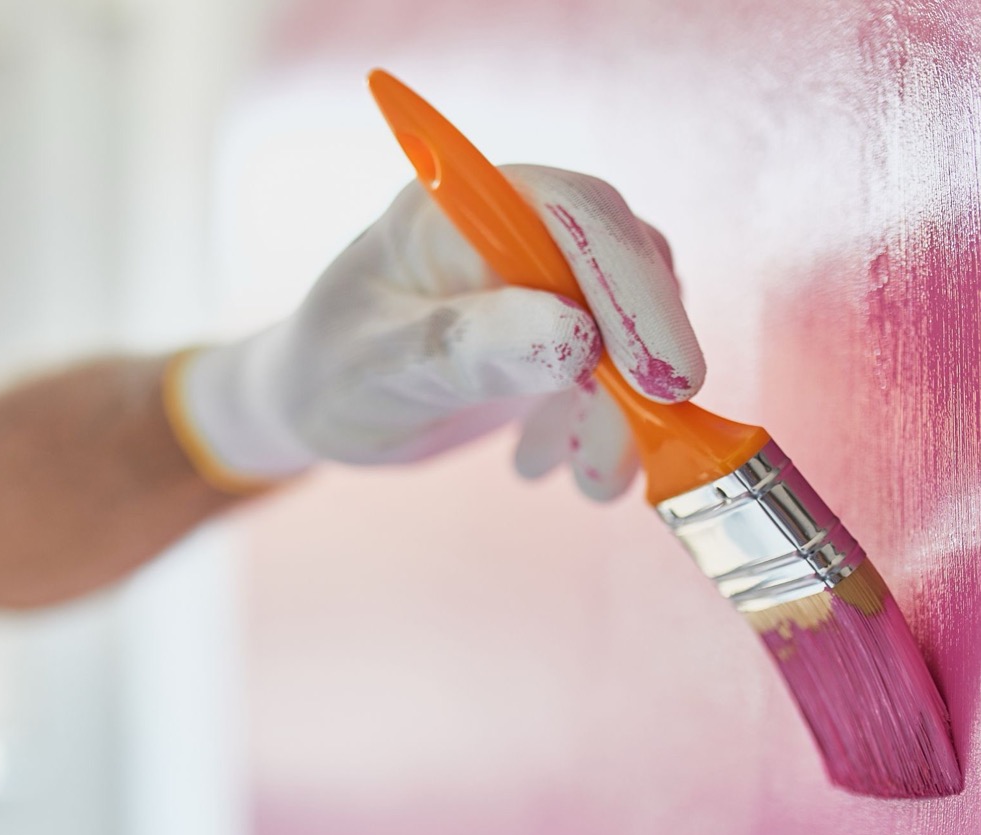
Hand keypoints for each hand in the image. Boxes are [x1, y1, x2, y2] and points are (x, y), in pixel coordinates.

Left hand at [166, 165, 703, 499]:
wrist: (318, 405)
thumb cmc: (331, 372)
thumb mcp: (381, 364)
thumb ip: (468, 345)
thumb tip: (579, 338)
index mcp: (462, 206)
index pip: (574, 214)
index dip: (631, 285)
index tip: (662, 376)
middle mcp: (514, 228)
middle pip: (623, 269)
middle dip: (641, 364)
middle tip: (634, 447)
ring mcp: (542, 279)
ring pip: (631, 328)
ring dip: (624, 411)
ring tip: (590, 483)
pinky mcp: (558, 329)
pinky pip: (616, 370)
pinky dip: (601, 425)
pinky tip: (545, 463)